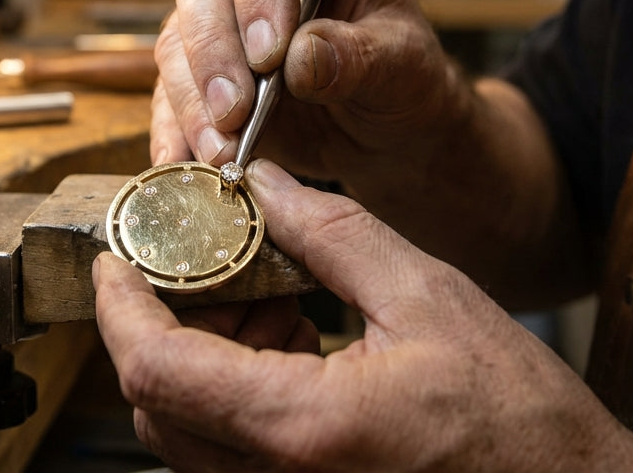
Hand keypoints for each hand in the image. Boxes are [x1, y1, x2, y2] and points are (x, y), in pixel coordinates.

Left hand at [93, 159, 632, 472]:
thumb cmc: (517, 421)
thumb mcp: (427, 298)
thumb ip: (333, 235)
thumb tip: (263, 185)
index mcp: (301, 428)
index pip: (157, 369)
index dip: (118, 309)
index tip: (114, 260)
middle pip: (156, 404)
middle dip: (164, 323)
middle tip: (209, 265)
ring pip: (186, 433)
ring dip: (201, 355)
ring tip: (270, 299)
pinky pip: (228, 452)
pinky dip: (233, 388)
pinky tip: (293, 340)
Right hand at [151, 0, 462, 181]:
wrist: (382, 127)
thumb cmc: (399, 74)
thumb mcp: (401, 63)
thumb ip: (358, 56)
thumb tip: (302, 58)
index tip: (269, 52)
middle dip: (213, 49)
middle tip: (236, 110)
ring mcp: (216, 15)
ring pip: (176, 38)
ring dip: (193, 98)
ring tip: (222, 151)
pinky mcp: (196, 70)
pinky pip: (168, 92)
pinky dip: (174, 131)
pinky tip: (184, 162)